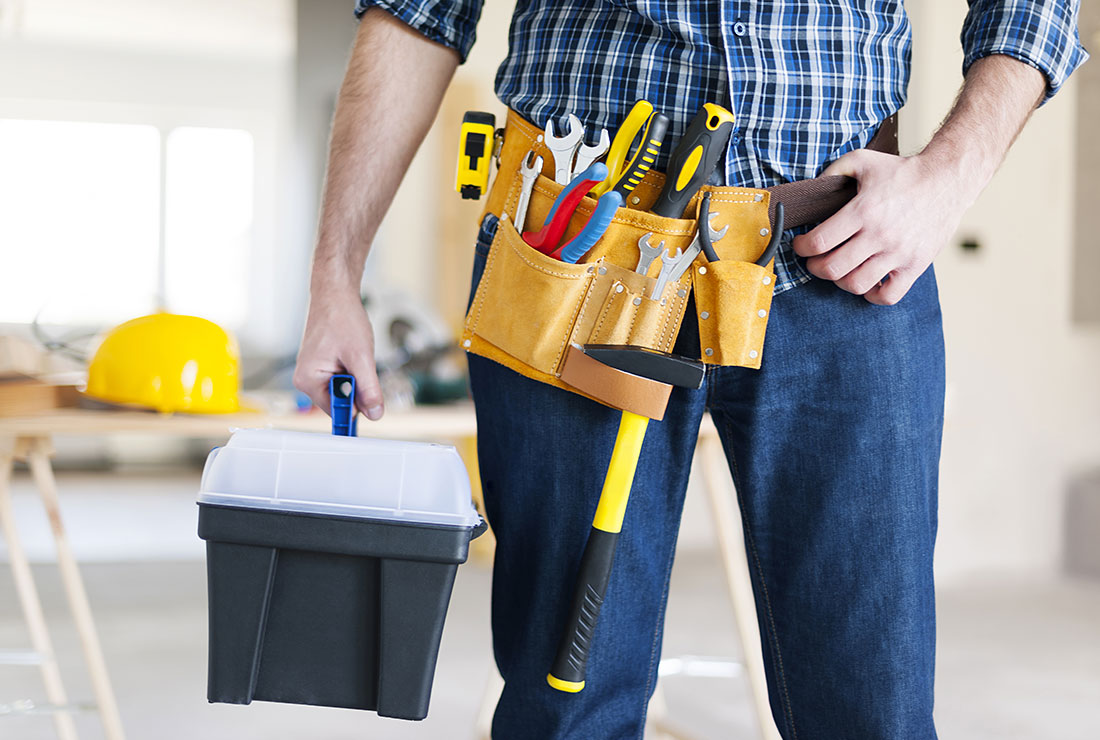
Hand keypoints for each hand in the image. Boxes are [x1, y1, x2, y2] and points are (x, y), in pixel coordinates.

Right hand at [293, 291, 385, 419]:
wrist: (336, 293)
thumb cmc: (342, 318)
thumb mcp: (361, 358)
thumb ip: (368, 389)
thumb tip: (375, 414)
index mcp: (309, 381)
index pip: (336, 412)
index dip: (357, 408)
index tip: (373, 407)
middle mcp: (307, 379)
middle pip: (341, 401)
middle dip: (358, 388)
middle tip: (362, 365)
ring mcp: (314, 372)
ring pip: (345, 389)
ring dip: (357, 377)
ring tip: (356, 354)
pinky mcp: (322, 366)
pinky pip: (343, 379)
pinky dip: (354, 370)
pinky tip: (353, 353)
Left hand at [791, 149, 969, 304]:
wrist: (947, 179)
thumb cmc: (902, 172)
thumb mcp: (862, 160)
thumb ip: (832, 171)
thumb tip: (811, 188)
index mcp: (863, 211)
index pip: (819, 242)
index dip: (802, 248)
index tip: (800, 245)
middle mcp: (880, 235)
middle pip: (833, 268)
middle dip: (814, 267)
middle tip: (814, 261)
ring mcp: (899, 253)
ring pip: (856, 284)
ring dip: (839, 281)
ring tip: (839, 269)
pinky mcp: (916, 266)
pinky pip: (888, 296)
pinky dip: (872, 295)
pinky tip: (867, 281)